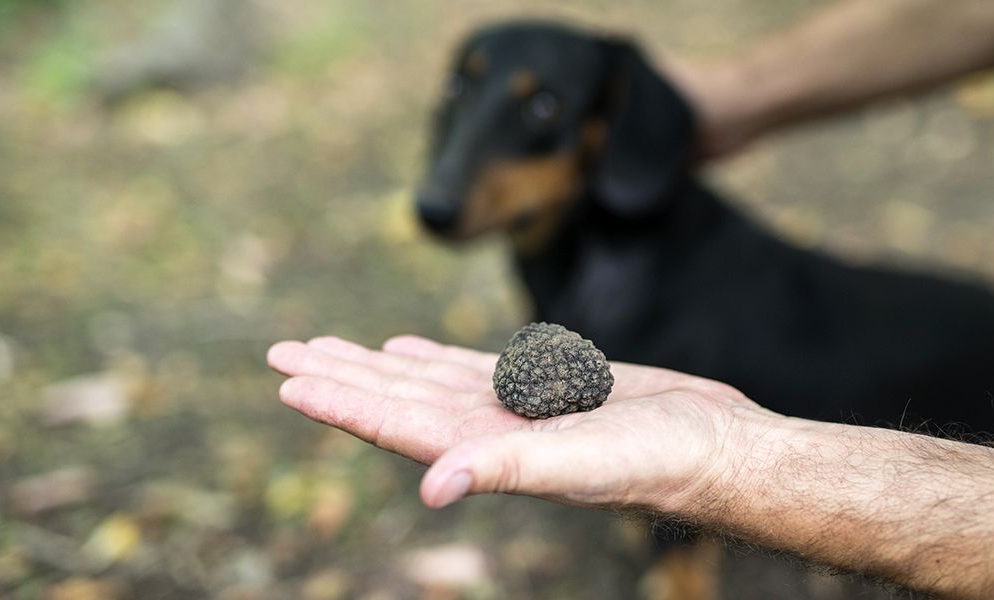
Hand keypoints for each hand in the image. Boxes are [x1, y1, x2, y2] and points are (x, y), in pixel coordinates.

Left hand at [266, 335, 770, 512]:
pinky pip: (469, 368)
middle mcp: (487, 433)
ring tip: (327, 347)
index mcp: (485, 451)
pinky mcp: (543, 387)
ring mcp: (512, 409)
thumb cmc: (656, 462)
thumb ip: (505, 468)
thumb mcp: (578, 463)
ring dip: (374, 364)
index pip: (394, 425)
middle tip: (282, 352)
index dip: (340, 402)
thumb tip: (434, 487)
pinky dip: (431, 357)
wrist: (712, 445)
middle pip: (394, 399)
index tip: (288, 380)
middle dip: (339, 374)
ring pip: (423, 381)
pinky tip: (406, 349)